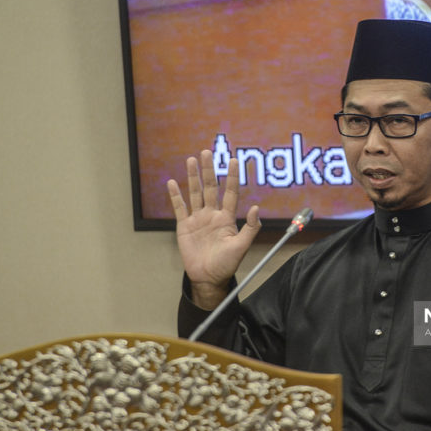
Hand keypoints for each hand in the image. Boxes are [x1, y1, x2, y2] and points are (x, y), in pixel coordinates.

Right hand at [167, 150, 260, 308]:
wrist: (208, 278)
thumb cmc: (226, 264)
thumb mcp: (241, 246)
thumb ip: (250, 228)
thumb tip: (257, 208)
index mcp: (227, 218)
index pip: (230, 193)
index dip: (232, 177)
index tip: (233, 160)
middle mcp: (212, 215)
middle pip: (210, 188)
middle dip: (209, 170)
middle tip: (207, 152)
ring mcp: (198, 219)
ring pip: (195, 193)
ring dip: (193, 177)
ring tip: (191, 160)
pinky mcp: (184, 226)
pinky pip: (179, 207)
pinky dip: (175, 195)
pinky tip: (173, 182)